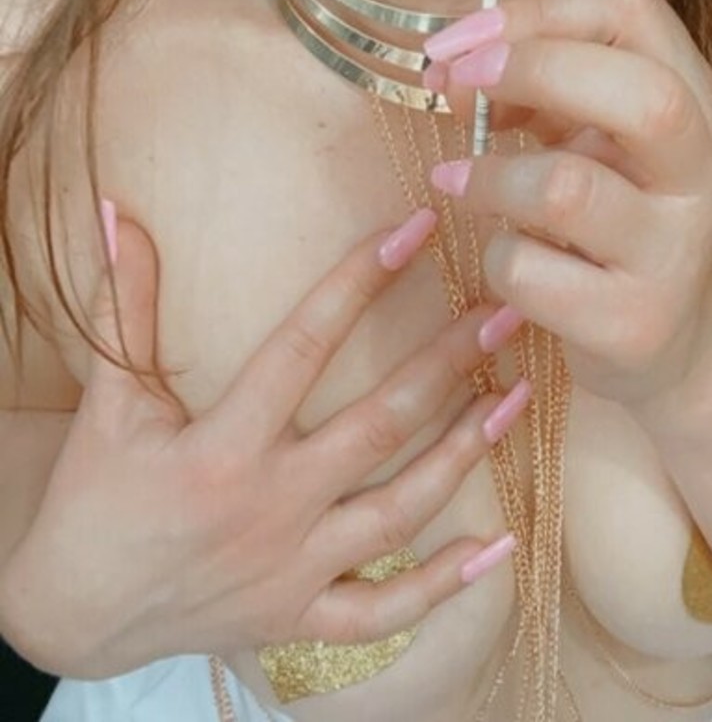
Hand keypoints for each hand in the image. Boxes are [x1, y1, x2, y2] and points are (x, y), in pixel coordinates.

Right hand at [0, 211, 520, 676]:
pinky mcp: (299, 618)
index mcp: (222, 448)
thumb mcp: (108, 402)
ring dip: (465, 452)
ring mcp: (291, 569)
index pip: (303, 346)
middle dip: (449, 363)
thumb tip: (121, 214)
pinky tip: (499, 545)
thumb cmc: (94, 496)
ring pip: (399, 511)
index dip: (359, 281)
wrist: (72, 614)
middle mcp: (268, 508)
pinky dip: (443, 584)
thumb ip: (123, 307)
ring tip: (518, 394)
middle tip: (506, 309)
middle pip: (379, 426)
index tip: (413, 229)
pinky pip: (383, 610)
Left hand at [427, 0, 711, 412]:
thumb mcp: (601, 141)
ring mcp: (676, 253)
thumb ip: (544, 92)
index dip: (539, 10)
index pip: (633, 11)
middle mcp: (704, 174)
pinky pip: (529, 271)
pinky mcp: (634, 325)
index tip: (466, 40)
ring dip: (488, 176)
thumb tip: (453, 62)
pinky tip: (504, 263)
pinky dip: (493, 257)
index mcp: (701, 105)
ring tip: (458, 182)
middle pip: (638, 92)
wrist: (682, 352)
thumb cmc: (620, 222)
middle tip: (454, 85)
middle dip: (528, 70)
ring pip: (566, 188)